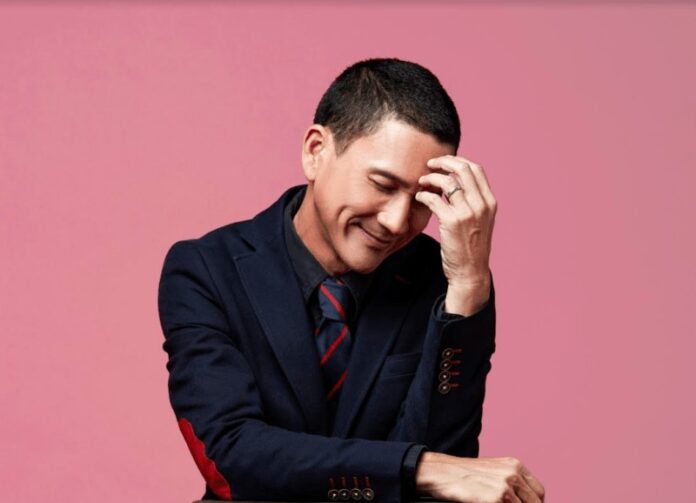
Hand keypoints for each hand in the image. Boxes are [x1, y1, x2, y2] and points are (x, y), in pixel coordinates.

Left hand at [415, 155, 496, 314]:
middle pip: (463, 169)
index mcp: (490, 202)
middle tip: (429, 165)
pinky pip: (434, 199)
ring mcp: (468, 213)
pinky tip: (419, 198)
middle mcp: (482, 205)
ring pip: (447, 181)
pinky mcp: (452, 222)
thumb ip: (473, 201)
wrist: (470, 272)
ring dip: (431, 178)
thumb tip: (455, 182)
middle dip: (443, 162)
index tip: (443, 162)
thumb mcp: (480, 221)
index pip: (476, 169)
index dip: (458, 160)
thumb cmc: (471, 247)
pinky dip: (424, 195)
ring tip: (421, 182)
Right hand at [415, 452, 545, 502]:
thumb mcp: (492, 473)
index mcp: (514, 465)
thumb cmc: (463, 475)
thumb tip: (522, 500)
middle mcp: (513, 474)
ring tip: (494, 502)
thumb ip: (511, 484)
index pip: (539, 493)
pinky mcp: (496, 499)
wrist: (441, 472)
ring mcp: (505, 486)